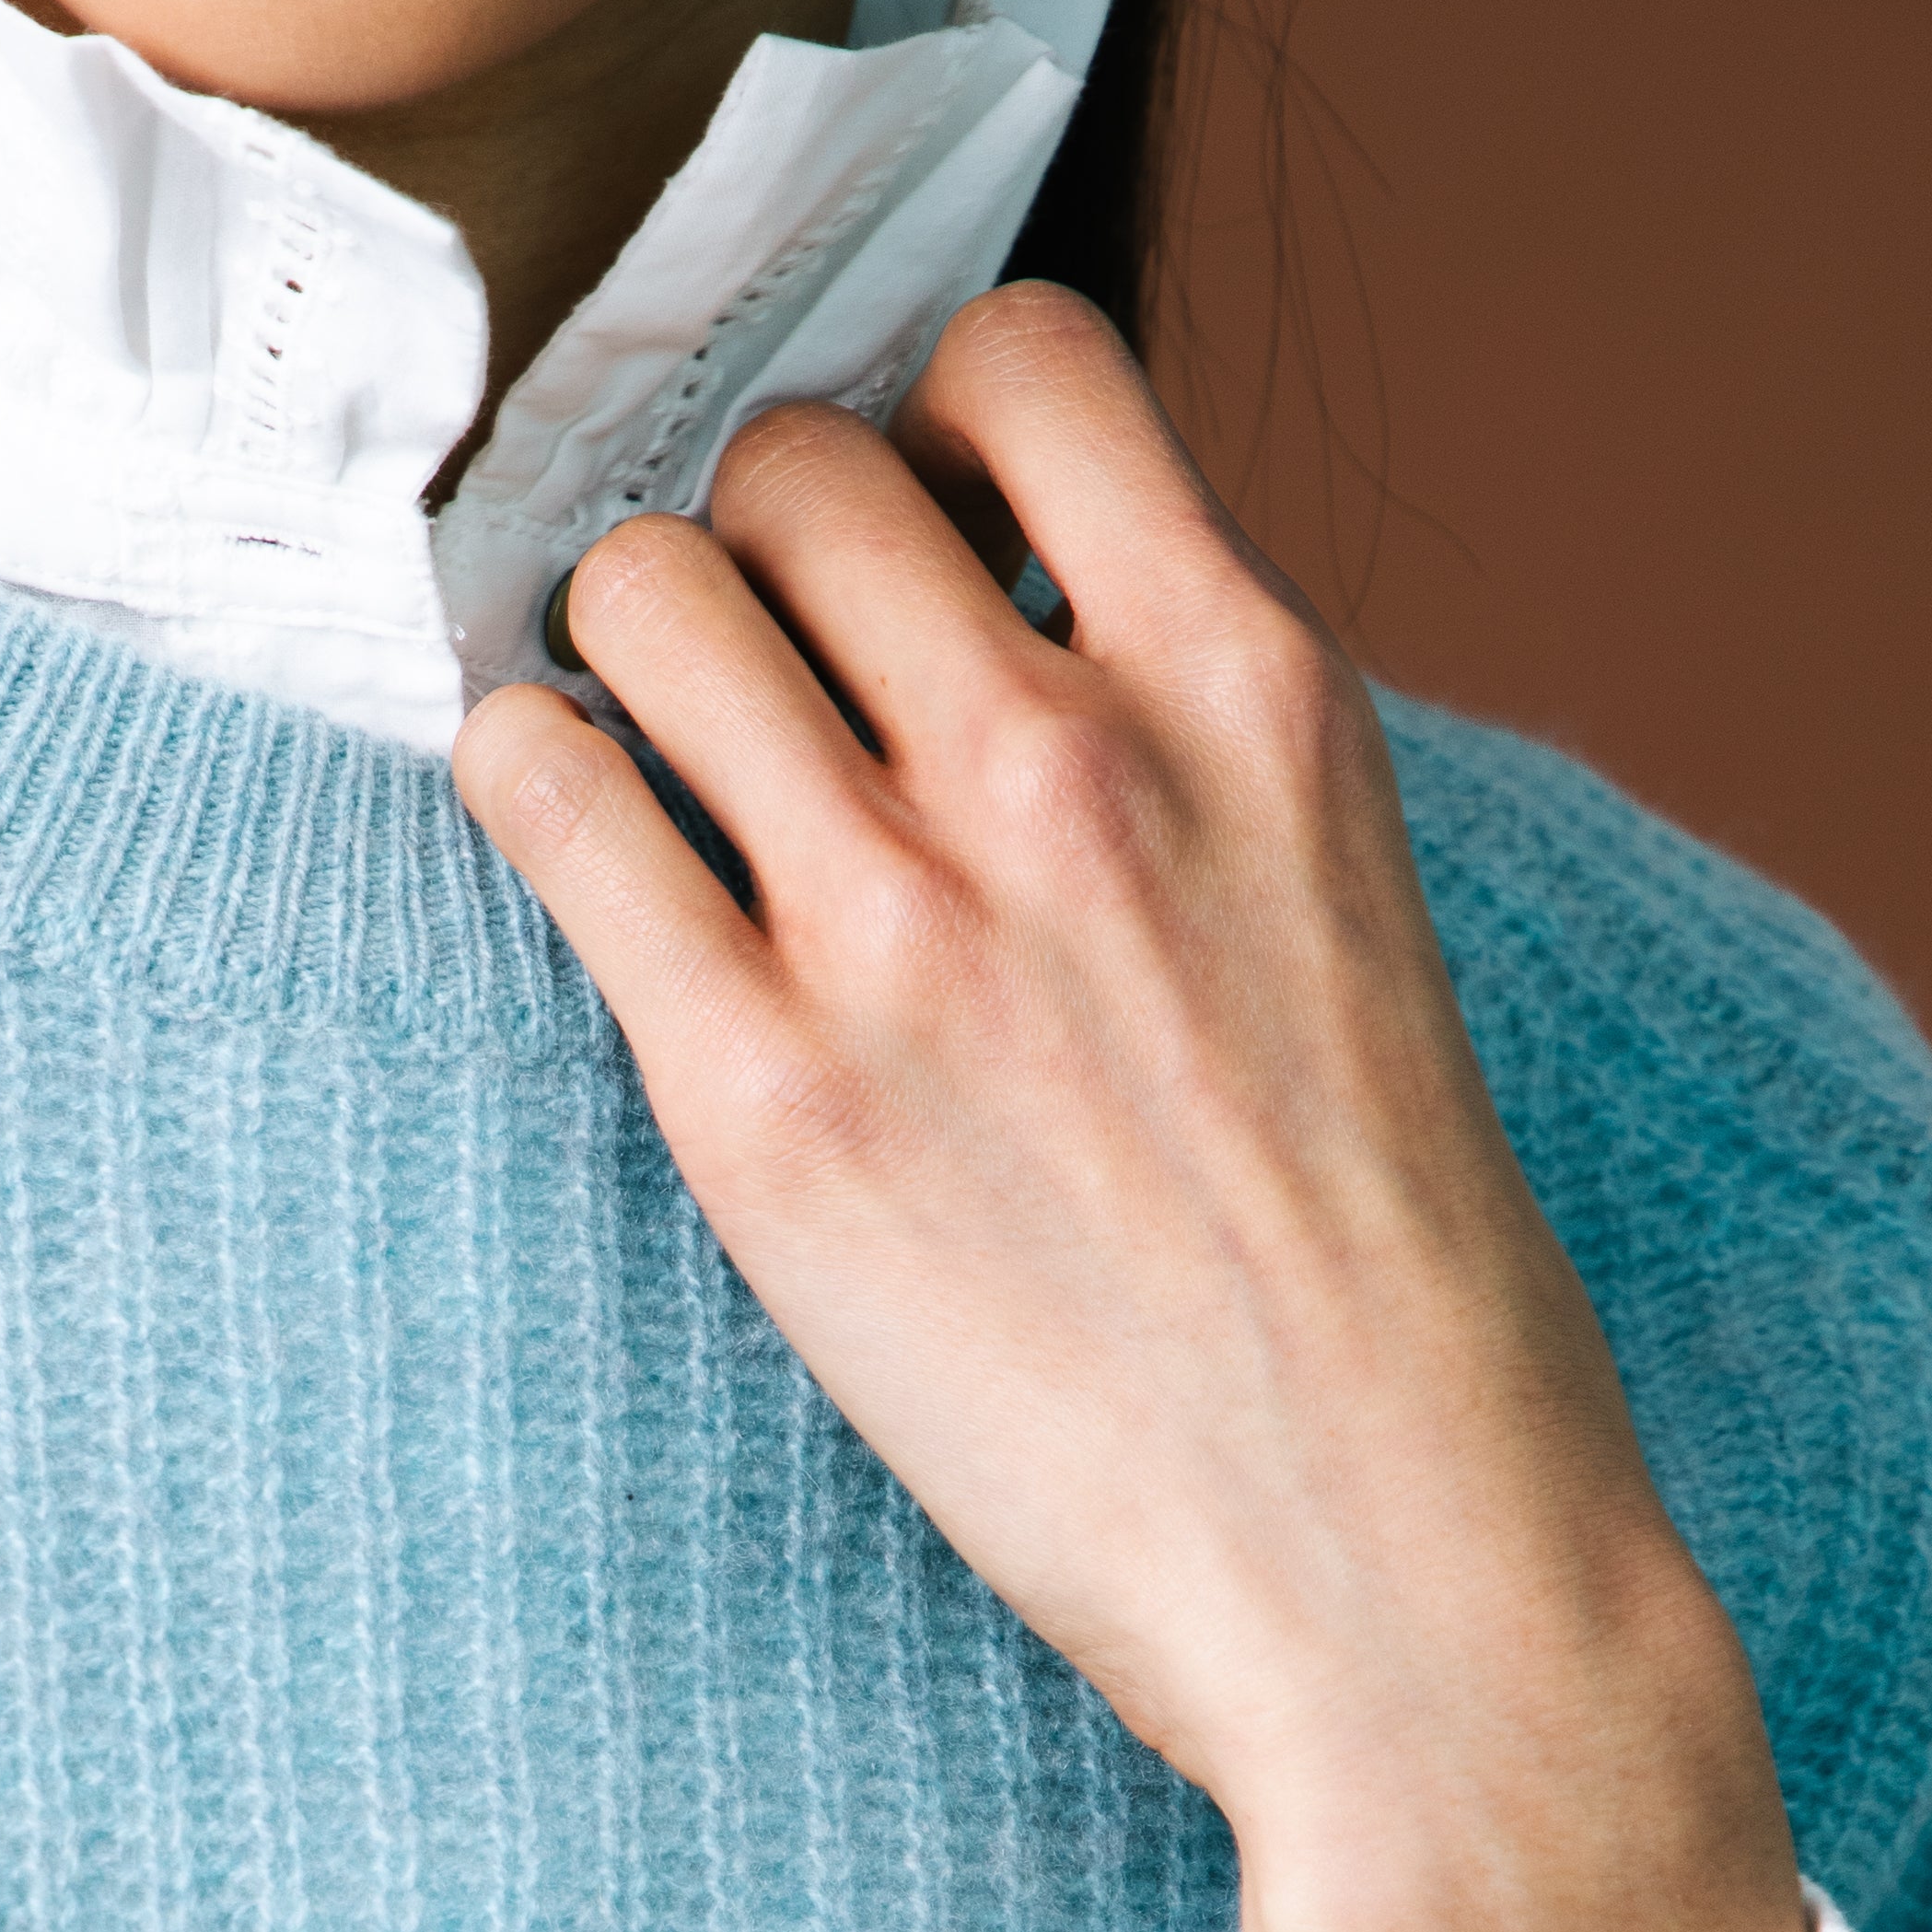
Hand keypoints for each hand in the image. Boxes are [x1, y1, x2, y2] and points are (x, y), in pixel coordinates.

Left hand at [451, 283, 1832, 1931]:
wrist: (1400, 1573)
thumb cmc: (1384, 1274)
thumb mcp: (1344, 905)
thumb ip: (1175, 737)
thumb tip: (988, 615)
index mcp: (1253, 692)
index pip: (1019, 358)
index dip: (927, 421)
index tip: (912, 537)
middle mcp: (1073, 763)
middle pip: (790, 469)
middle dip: (757, 545)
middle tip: (760, 677)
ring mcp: (906, 927)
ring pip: (643, 591)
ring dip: (624, 644)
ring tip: (657, 754)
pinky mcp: (760, 1098)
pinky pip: (544, 795)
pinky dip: (531, 777)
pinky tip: (580, 845)